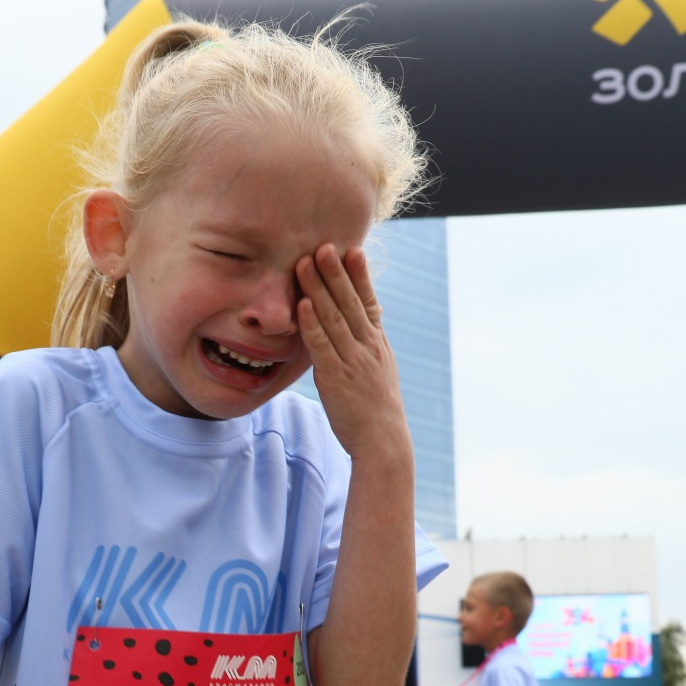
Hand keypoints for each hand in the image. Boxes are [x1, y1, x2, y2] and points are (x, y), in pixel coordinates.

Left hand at [296, 244, 411, 467]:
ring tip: (305, 262)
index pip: (369, 301)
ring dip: (318, 289)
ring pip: (334, 317)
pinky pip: (322, 346)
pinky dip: (311, 324)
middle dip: (336, 272)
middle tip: (324, 244)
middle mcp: (367, 346)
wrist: (383, 441)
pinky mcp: (336, 377)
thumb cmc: (377, 408)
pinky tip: (301, 305)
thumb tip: (363, 324)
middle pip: (350, 302)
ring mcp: (352, 360)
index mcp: (377, 343)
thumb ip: (369, 345)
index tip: (352, 249)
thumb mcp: (379, 370)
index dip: (360, 275)